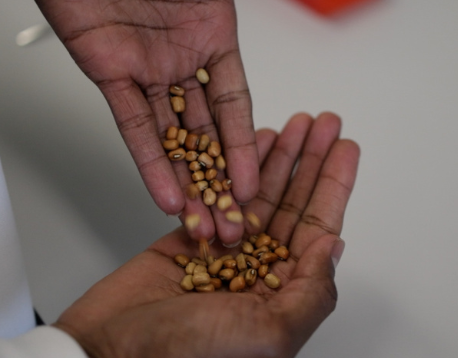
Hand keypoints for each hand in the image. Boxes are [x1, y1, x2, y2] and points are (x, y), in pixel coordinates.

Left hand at [4, 0, 337, 243]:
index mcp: (214, 31)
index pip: (237, 100)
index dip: (246, 145)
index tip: (256, 186)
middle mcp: (182, 56)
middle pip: (206, 130)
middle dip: (218, 179)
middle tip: (231, 223)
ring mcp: (145, 66)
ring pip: (170, 136)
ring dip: (185, 180)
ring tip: (201, 223)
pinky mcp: (106, 69)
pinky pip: (129, 122)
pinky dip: (146, 158)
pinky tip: (165, 193)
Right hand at [53, 113, 357, 357]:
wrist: (111, 353)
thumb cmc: (188, 356)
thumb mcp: (269, 333)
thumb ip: (310, 292)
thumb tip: (333, 248)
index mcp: (283, 296)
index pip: (317, 229)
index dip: (333, 186)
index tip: (345, 148)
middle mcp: (258, 272)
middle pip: (292, 204)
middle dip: (310, 161)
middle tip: (325, 122)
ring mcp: (224, 254)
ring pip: (259, 195)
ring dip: (279, 158)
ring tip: (296, 123)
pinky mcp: (187, 241)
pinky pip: (218, 196)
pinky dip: (234, 168)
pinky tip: (251, 143)